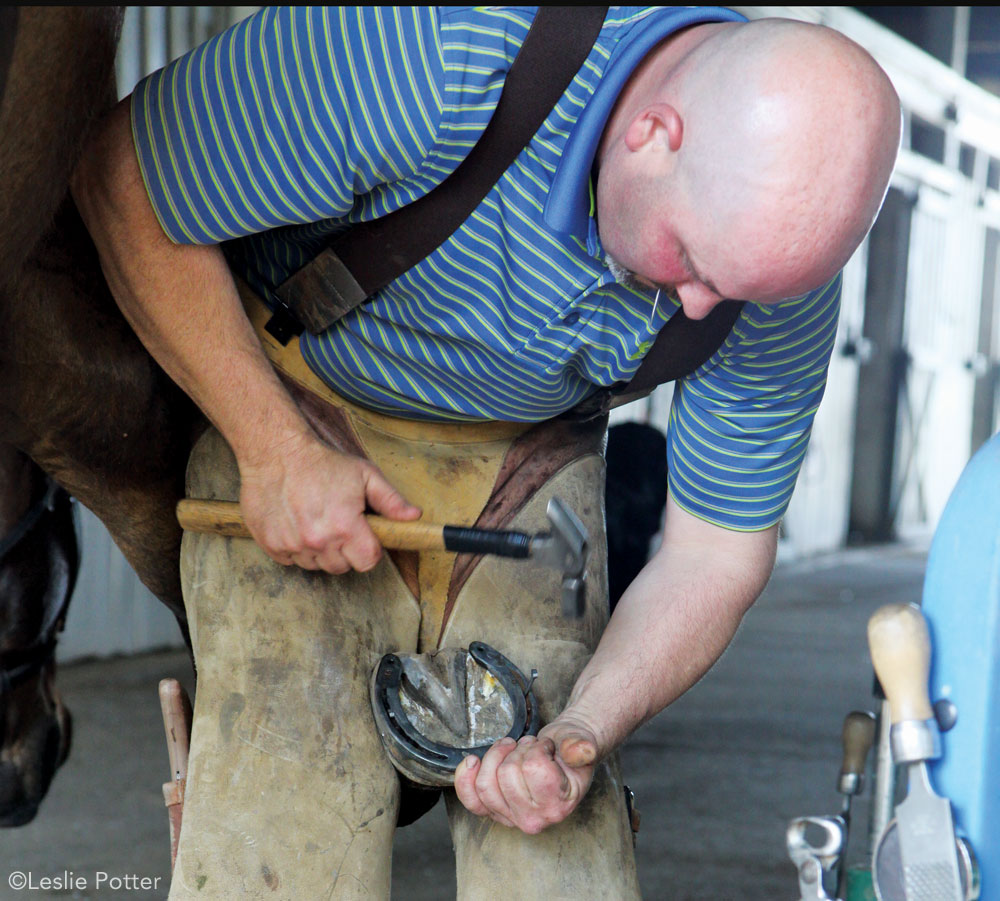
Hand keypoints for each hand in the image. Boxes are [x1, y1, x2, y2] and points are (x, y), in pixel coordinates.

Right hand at [238, 428, 420, 572]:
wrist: (277, 453)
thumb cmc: (323, 463)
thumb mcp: (365, 475)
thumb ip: (391, 500)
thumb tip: (414, 517)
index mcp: (345, 526)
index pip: (368, 562)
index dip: (370, 550)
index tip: (364, 535)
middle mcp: (318, 541)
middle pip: (342, 566)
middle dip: (345, 550)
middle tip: (339, 524)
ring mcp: (292, 545)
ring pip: (316, 565)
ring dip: (320, 551)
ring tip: (317, 522)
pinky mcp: (272, 545)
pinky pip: (292, 560)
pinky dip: (296, 548)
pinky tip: (298, 525)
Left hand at [453, 716, 598, 833]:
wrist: (562, 756)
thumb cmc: (570, 752)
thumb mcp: (583, 744)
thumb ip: (582, 747)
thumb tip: (580, 751)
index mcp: (558, 806)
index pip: (532, 768)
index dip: (538, 748)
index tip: (548, 748)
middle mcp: (533, 819)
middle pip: (506, 773)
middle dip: (518, 750)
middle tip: (532, 748)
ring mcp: (510, 817)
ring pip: (486, 782)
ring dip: (498, 755)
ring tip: (514, 750)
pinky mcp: (493, 810)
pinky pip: (470, 798)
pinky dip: (465, 777)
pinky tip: (473, 761)